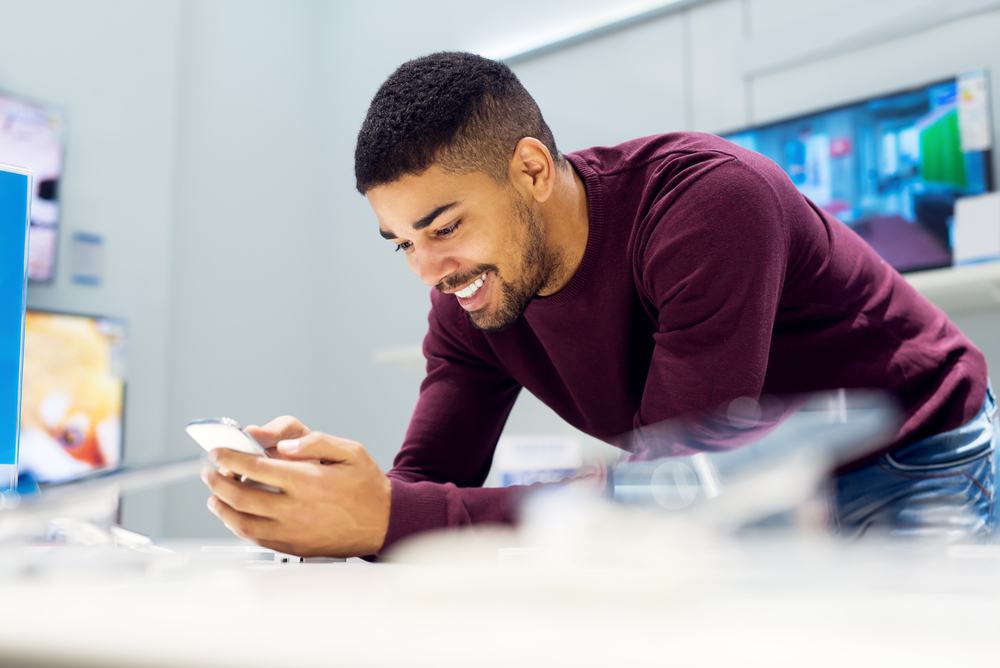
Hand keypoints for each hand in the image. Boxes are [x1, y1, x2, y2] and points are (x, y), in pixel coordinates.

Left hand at [201, 416, 390, 557]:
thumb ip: (315, 441)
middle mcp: (297, 508)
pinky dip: (238, 526)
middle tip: (210, 471)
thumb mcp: (350, 451)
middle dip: (218, 480)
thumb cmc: (367, 487)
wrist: (384, 523)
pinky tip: (234, 516)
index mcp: (308, 481)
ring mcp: (293, 531)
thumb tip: (284, 445)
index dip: (230, 458)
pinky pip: (255, 538)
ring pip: (242, 522)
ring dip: (221, 506)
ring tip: (214, 494)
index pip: (255, 468)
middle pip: (241, 496)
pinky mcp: (293, 547)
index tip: (219, 452)